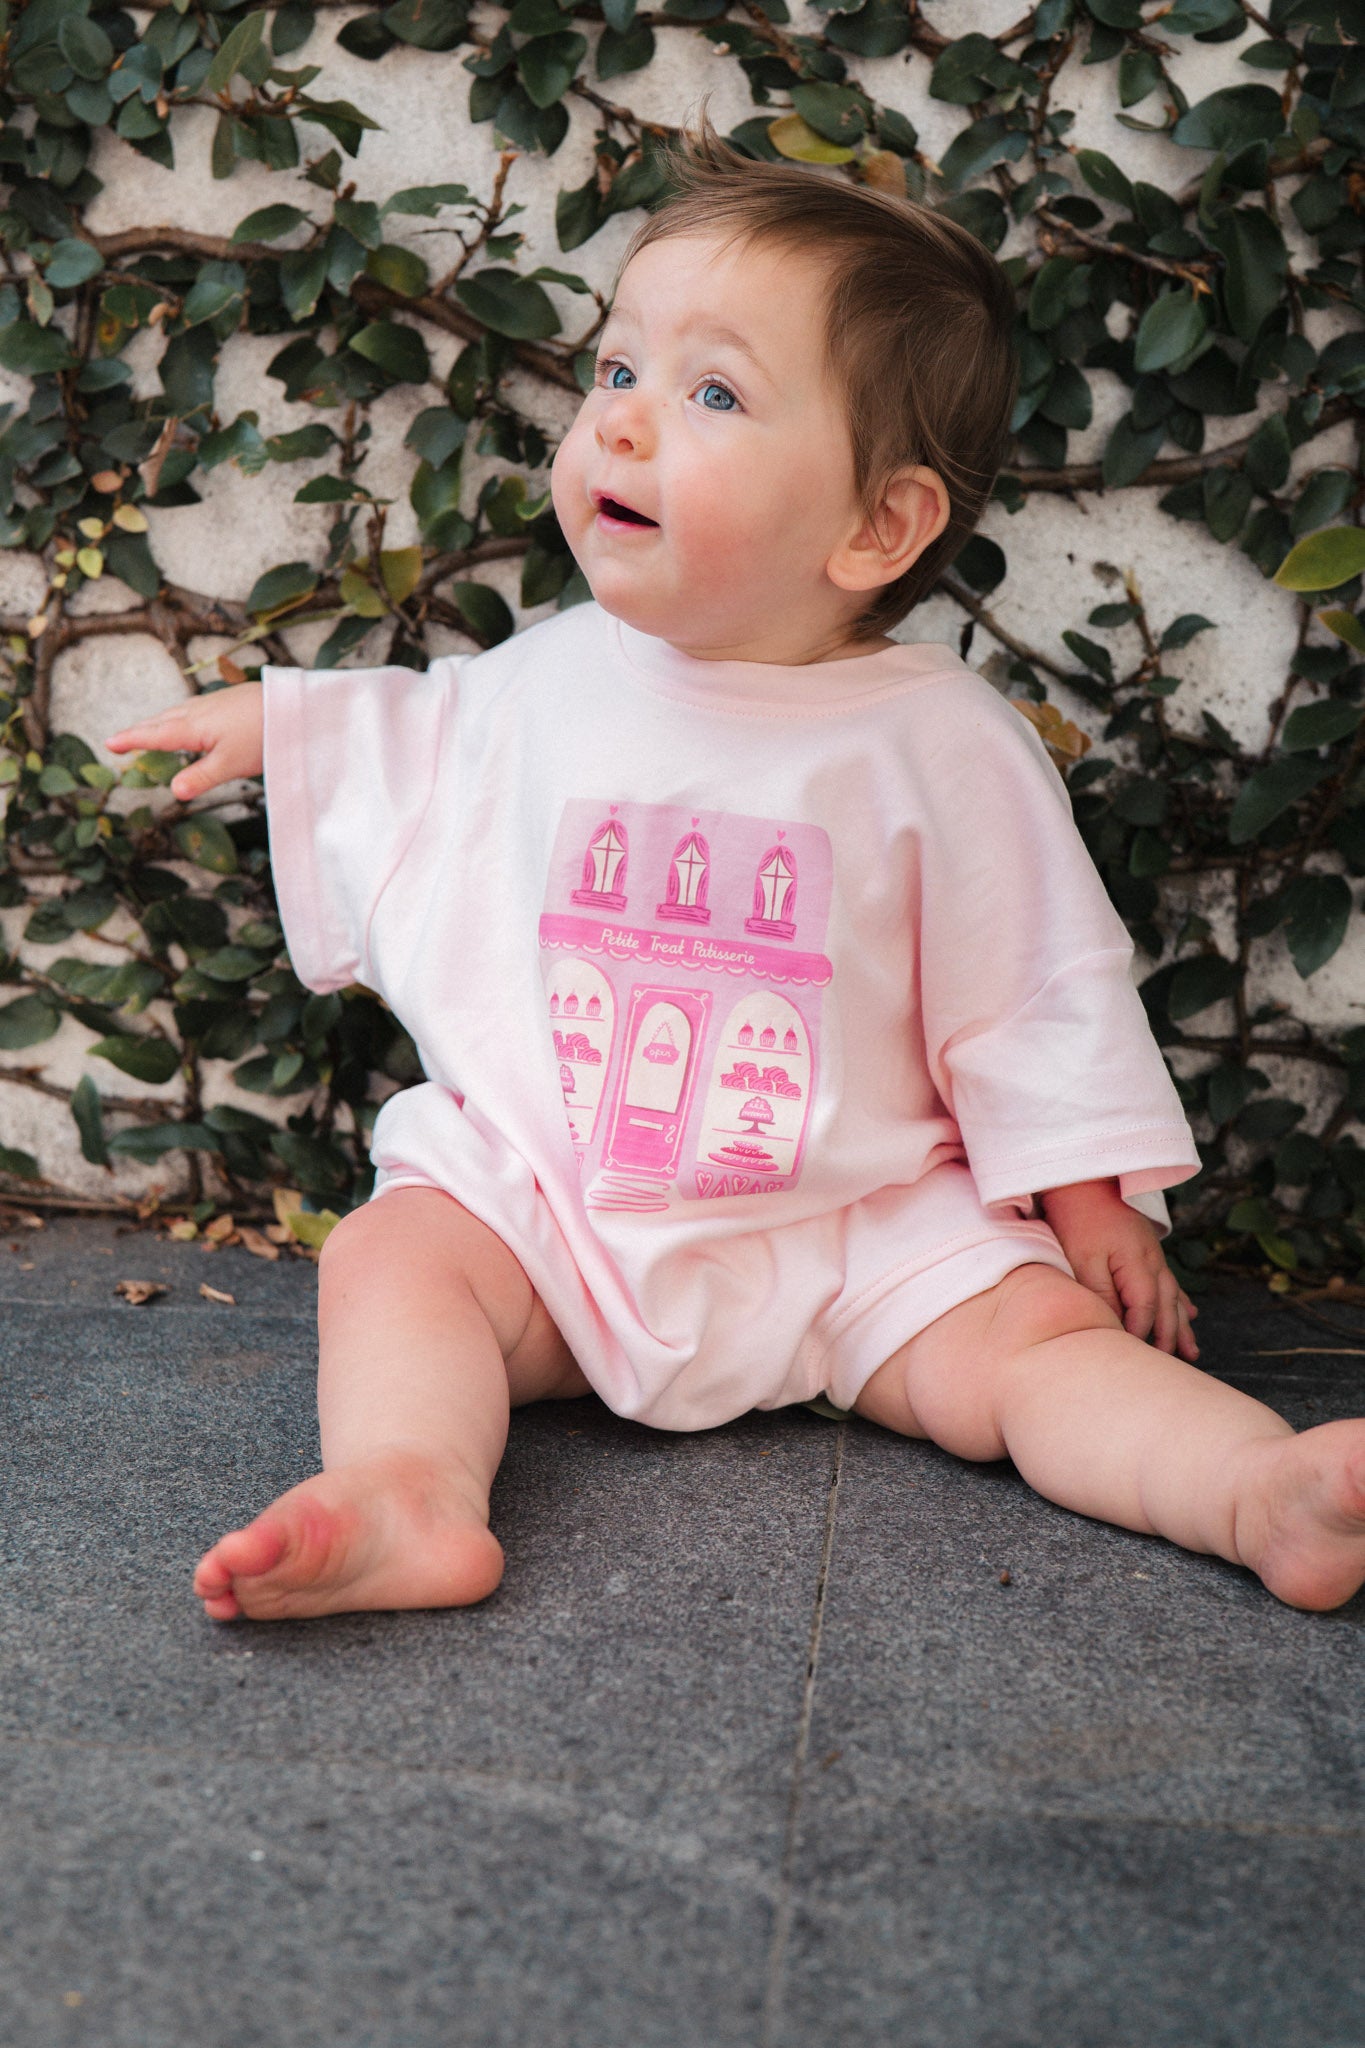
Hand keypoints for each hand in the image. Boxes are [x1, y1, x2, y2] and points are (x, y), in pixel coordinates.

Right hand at [105, 682, 263, 801]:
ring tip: (147, 728)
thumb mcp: (231, 764)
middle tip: (119, 739)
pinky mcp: (228, 700)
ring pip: (177, 712)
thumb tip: (174, 792)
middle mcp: (198, 711)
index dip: (132, 740)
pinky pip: (192, 708)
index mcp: (193, 727)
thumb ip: (202, 777)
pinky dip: (178, 715)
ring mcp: (213, 703)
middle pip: (161, 721)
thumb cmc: (264, 735)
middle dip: (140, 730)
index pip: (155, 735)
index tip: (109, 743)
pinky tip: (188, 718)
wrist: (294, 706)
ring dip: (158, 721)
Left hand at [1039, 1177, 1198, 1362]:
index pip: (1144, 1311)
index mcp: (1137, 1264)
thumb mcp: (1082, 1259)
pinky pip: (1169, 1280)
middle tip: (1173, 1364)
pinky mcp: (1146, 1248)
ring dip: (1181, 1324)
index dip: (1141, 1335)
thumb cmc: (1078, 1219)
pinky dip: (1180, 1300)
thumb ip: (1102, 1294)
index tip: (1135, 1357)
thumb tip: (1116, 1326)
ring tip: (1192, 1351)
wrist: (1083, 1178)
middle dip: (1169, 1337)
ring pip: (1172, 1296)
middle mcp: (1152, 1261)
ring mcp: (1152, 1254)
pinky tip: (1190, 1312)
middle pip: (1165, 1307)